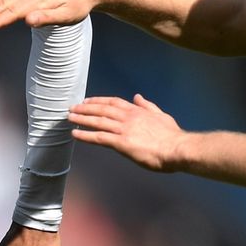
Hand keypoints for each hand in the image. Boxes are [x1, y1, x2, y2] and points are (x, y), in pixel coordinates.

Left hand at [69, 94, 187, 171]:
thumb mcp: (161, 115)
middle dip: (85, 107)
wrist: (176, 148)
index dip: (99, 101)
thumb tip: (138, 97)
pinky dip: (85, 135)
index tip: (88, 100)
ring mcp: (123, 129)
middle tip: (72, 108)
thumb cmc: (172, 136)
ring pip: (98, 121)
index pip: (114, 102)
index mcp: (137, 111)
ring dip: (81, 118)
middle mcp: (128, 117)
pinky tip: (75, 134)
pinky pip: (99, 137)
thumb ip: (148, 106)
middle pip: (102, 109)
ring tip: (69, 118)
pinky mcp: (121, 143)